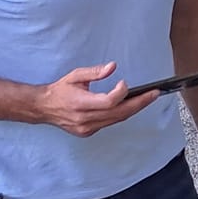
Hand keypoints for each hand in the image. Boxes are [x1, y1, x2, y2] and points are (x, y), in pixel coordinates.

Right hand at [33, 63, 159, 136]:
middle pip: (119, 113)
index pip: (109, 102)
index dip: (121, 93)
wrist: (43, 108)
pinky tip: (131, 105)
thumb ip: (94, 72)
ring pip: (117, 119)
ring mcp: (86, 128)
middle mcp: (84, 119)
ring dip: (134, 109)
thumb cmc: (60, 90)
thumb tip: (112, 67)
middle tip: (154, 93)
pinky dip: (121, 114)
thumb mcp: (75, 76)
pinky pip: (110, 123)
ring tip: (148, 98)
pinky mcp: (88, 131)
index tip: (124, 83)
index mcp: (80, 104)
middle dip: (140, 103)